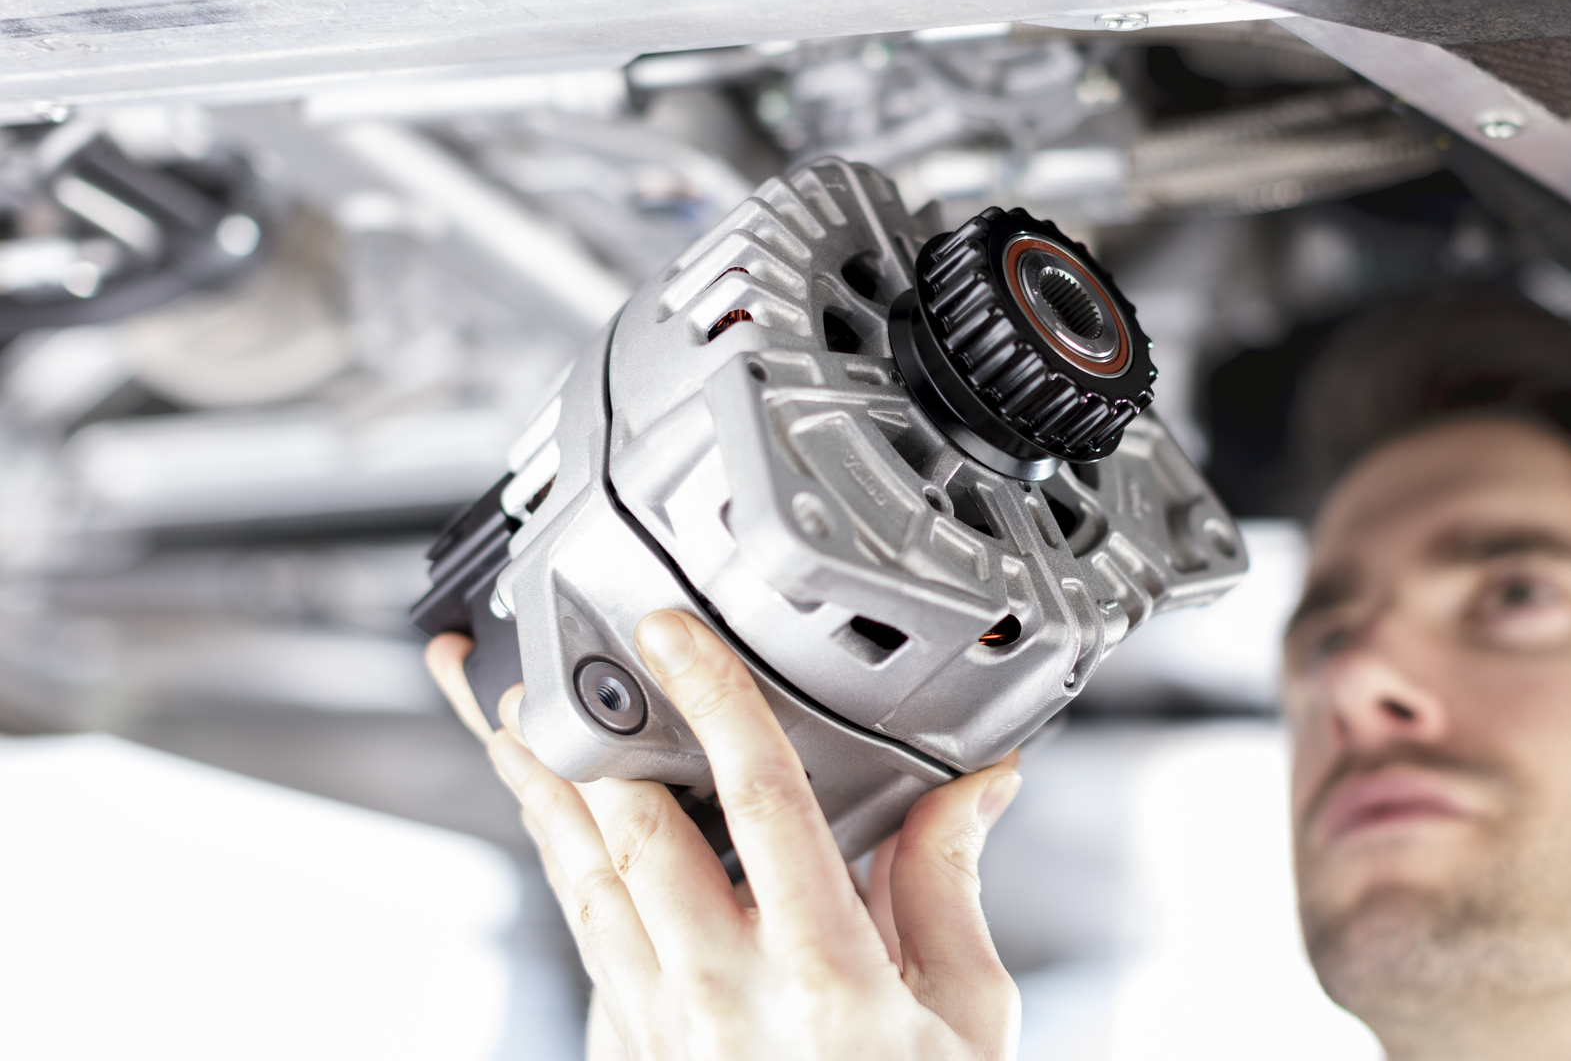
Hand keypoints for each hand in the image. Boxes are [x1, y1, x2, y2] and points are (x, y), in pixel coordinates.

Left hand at [424, 610, 1022, 1059]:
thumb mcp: (970, 1009)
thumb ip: (951, 883)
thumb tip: (974, 788)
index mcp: (826, 972)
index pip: (758, 800)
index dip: (712, 700)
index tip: (674, 634)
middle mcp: (730, 996)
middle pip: (635, 835)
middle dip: (598, 739)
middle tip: (573, 663)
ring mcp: (672, 1029)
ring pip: (584, 886)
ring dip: (548, 796)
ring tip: (514, 723)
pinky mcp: (645, 1049)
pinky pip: (588, 943)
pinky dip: (565, 870)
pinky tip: (555, 830)